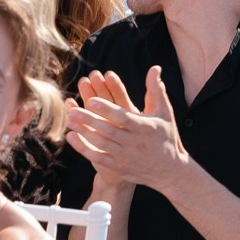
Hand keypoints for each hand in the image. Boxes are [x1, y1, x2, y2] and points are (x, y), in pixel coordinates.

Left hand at [68, 67, 189, 194]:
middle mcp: (134, 143)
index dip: (107, 110)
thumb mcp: (164, 113)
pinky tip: (71, 137)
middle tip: (73, 110)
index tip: (92, 100)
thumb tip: (155, 68)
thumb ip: (156, 90)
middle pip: (108, 130)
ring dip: (83, 132)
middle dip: (90, 120)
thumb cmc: (166, 137)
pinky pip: (98, 158)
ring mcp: (126, 156)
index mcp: (145, 127)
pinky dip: (84, 148)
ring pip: (101, 143)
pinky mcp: (119, 167)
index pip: (123, 117)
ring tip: (70, 119)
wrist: (169, 171)